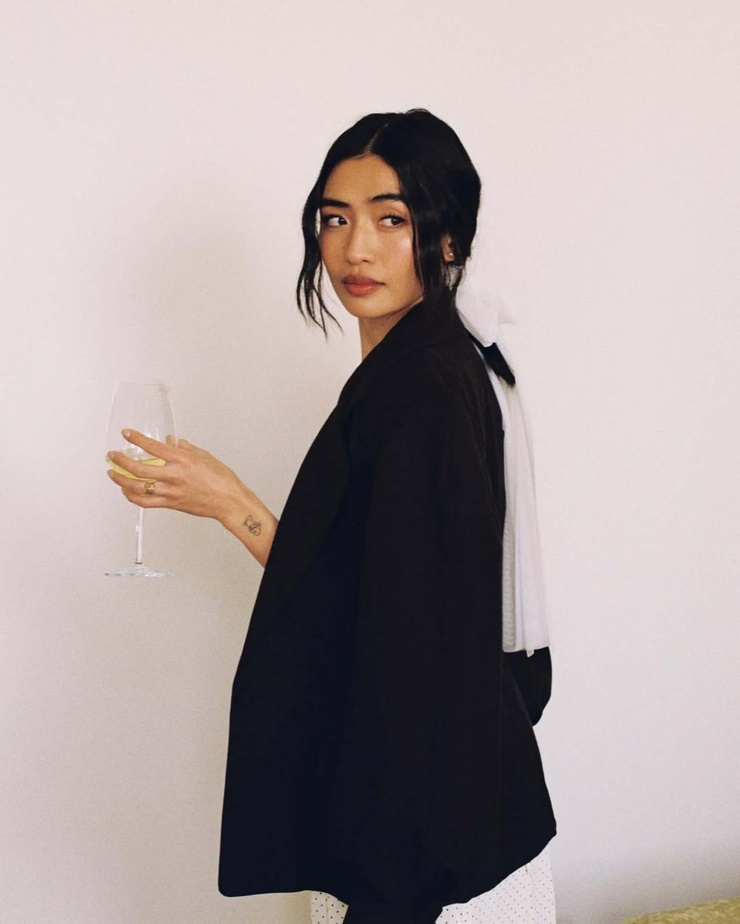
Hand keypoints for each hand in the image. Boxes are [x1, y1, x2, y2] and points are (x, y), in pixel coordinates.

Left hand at [106, 429, 252, 527]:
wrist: (228, 501)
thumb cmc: (222, 480)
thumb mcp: (204, 456)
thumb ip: (185, 449)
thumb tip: (173, 443)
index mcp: (182, 460)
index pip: (152, 447)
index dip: (136, 438)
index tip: (126, 433)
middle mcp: (173, 475)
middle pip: (138, 468)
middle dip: (120, 460)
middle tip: (113, 455)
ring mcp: (170, 491)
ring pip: (137, 487)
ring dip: (121, 480)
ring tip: (113, 473)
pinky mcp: (170, 503)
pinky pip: (145, 502)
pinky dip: (132, 496)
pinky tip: (126, 491)